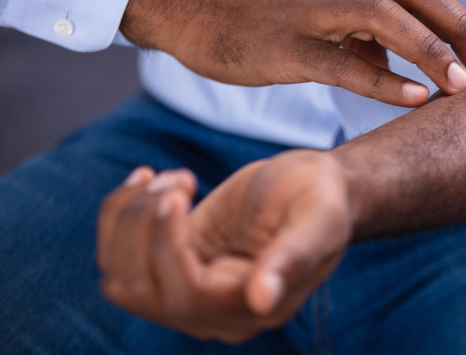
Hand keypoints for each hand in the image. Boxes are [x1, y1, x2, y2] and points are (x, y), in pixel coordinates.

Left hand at [97, 151, 352, 342]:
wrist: (314, 186)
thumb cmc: (321, 199)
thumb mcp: (317, 220)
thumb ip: (293, 257)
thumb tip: (261, 298)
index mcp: (255, 308)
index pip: (188, 295)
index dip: (167, 246)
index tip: (175, 194)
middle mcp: (215, 312)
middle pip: (142, 290)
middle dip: (143, 225)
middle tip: (178, 179)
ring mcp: (188, 292)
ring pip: (120, 280)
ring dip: (126, 220)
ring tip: (169, 177)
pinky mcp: (171, 265)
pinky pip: (119, 258)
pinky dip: (119, 215)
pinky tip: (152, 180)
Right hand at [120, 0, 465, 106]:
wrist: (190, 4)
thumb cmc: (258, 7)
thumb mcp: (319, 1)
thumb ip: (362, 26)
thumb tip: (400, 58)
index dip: (461, 18)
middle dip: (461, 29)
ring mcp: (309, 8)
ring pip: (385, 19)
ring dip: (431, 51)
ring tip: (462, 84)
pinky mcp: (285, 44)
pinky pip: (343, 61)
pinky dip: (384, 78)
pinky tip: (414, 96)